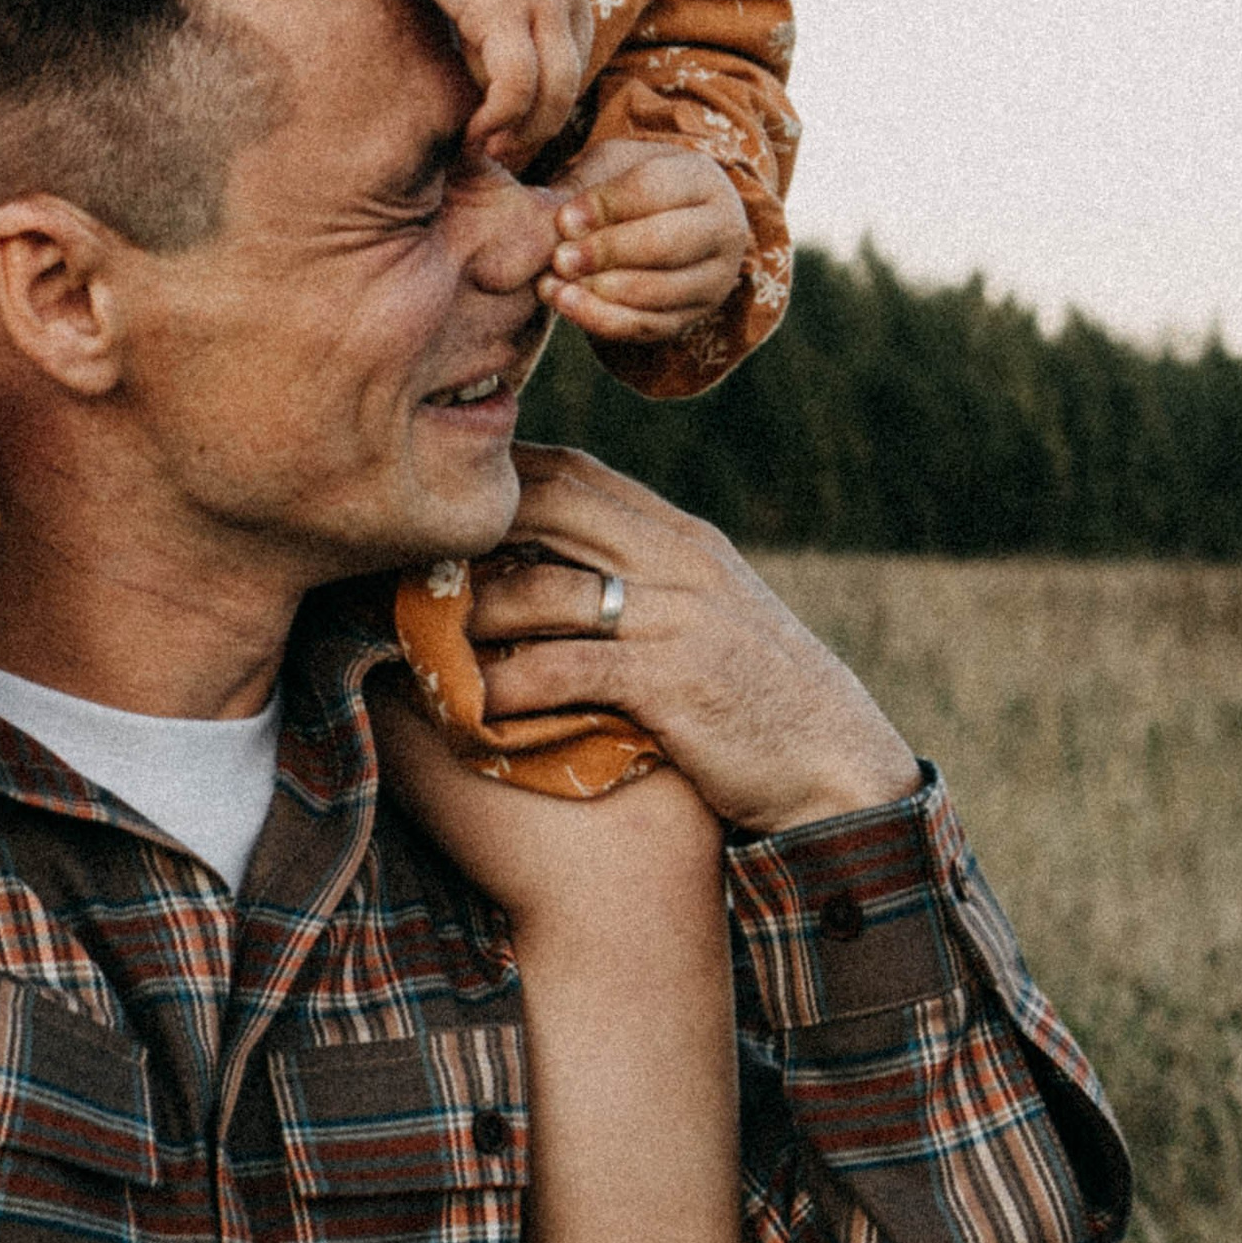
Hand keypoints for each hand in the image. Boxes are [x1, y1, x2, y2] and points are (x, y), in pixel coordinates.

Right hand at [344, 0, 594, 160]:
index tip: (512, 126)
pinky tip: (472, 129)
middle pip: (572, 84)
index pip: (575, 60)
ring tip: (487, 148)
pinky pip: (516, 86)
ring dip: (522, 132)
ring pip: (553, 94)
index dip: (547, 102)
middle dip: (540, 129)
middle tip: (503, 153)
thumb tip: (482, 48)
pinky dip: (499, 118)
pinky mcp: (503, 8)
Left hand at [459, 445, 918, 833]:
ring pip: (542, 589)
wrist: (839, 769)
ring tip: (414, 636)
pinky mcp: (668, 681)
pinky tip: (464, 707)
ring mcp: (676, 616)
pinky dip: (505, 686)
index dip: (501, 478)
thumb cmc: (765, 703)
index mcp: (684, 538)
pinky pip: (562, 670)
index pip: (577, 473)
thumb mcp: (711, 620)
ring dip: (469, 613)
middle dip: (471, 529)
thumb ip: (649, 584)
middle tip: (403, 559)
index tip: (441, 505)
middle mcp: (679, 559)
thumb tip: (566, 575)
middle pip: (549, 507)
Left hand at [542, 138, 746, 348]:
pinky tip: (566, 304)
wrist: (657, 223)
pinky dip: (602, 319)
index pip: (654, 189)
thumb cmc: (628, 190)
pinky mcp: (693, 316)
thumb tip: (556, 221)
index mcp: (702, 179)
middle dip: (606, 253)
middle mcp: (723, 230)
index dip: (605, 206)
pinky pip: (648, 326)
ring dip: (600, 291)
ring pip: (659, 291)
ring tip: (553, 285)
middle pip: (664, 244)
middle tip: (560, 258)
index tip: (563, 219)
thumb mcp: (609, 168)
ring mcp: (714, 279)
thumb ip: (584, 187)